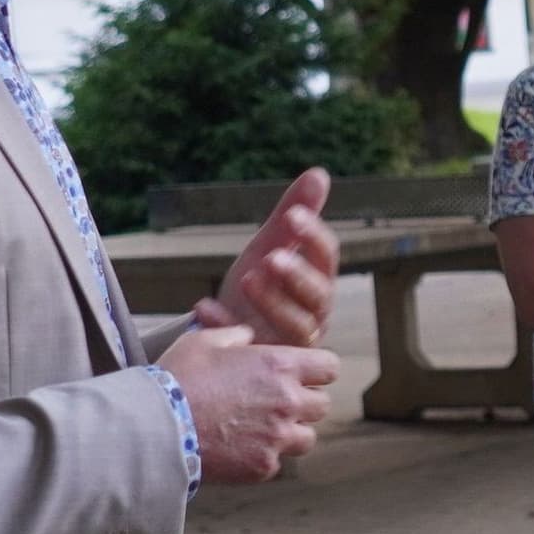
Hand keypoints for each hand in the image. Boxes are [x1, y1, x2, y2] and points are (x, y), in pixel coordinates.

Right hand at [162, 323, 338, 484]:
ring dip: (290, 433)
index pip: (329, 368)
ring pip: (306, 438)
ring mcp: (277, 438)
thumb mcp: (204, 341)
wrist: (154, 427)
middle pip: (322, 405)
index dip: (317, 370)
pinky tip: (238, 449)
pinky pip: (276, 462)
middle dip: (304, 403)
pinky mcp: (263, 466)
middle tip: (277, 403)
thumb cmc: (176, 379)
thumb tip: (249, 336)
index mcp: (280, 367)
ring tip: (261, 430)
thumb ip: (236, 336)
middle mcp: (287, 402)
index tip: (303, 375)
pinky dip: (262, 457)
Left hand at [196, 169, 339, 347]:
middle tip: (271, 258)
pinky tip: (206, 305)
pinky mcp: (266, 360)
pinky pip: (251, 347)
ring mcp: (291, 340)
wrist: (229, 324)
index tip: (292, 216)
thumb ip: (295, 212)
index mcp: (317, 279)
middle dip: (297, 277)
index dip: (312, 236)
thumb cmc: (261, 284)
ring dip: (272, 302)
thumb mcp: (271, 244)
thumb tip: (320, 173)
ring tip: (246, 278)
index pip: (327, 256)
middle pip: (319, 296)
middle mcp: (313, 312)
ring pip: (297, 326)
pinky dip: (227, 324)